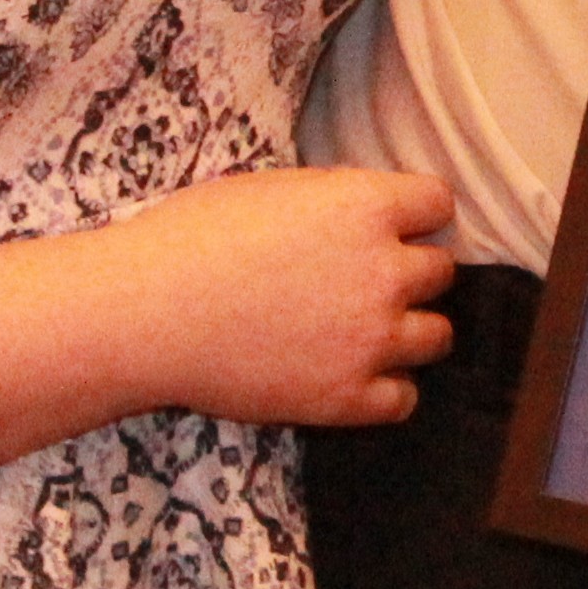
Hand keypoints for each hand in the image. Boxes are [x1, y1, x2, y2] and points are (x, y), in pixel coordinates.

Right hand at [116, 165, 456, 427]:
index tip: (393, 226)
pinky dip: (388, 389)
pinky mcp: (346, 397)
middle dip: (410, 272)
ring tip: (368, 330)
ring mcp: (371, 339)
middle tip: (366, 281)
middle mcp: (385, 271)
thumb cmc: (194, 238)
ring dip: (410, 330)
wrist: (146, 313)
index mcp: (367, 207)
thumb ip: (336, 201)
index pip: (439, 203)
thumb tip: (366, 212)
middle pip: (441, 271)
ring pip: (438, 336)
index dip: (416, 214)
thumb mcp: (276, 189)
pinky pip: (404, 399)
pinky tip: (356, 375)